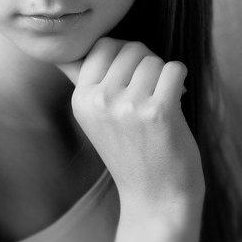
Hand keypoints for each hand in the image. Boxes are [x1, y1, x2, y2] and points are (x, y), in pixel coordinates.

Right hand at [57, 38, 204, 218]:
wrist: (155, 196)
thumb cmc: (129, 149)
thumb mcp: (94, 115)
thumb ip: (81, 80)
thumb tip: (61, 52)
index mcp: (81, 98)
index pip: (103, 45)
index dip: (124, 55)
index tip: (132, 76)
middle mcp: (100, 100)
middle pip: (132, 48)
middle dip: (146, 63)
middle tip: (149, 89)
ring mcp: (128, 106)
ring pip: (154, 59)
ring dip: (163, 75)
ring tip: (159, 99)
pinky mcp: (159, 112)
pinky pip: (174, 69)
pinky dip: (180, 80)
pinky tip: (177, 97)